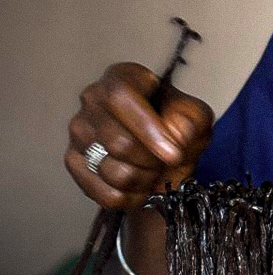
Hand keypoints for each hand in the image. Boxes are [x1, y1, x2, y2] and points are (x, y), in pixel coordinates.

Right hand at [65, 62, 213, 209]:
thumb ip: (191, 120)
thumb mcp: (197, 117)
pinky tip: (142, 186)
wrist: (167, 154)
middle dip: (153, 161)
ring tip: (155, 170)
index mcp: (122, 77)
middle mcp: (92, 99)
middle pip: (118, 141)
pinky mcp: (73, 161)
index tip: (173, 153)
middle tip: (170, 161)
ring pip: (112, 171)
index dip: (148, 130)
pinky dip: (133, 198)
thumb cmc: (179, 127)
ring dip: (145, 179)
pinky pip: (105, 193)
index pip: (122, 97)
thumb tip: (174, 133)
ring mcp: (79, 131)